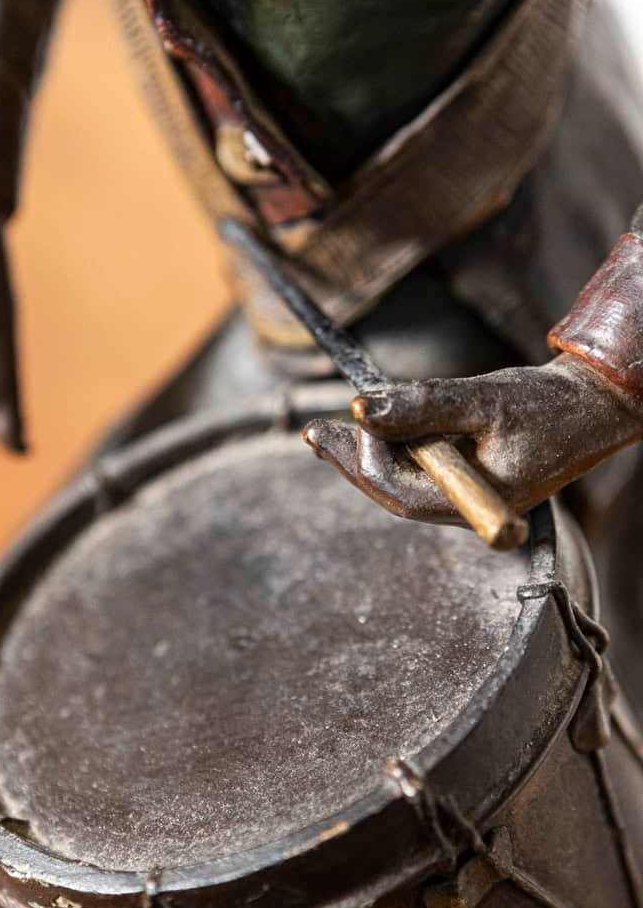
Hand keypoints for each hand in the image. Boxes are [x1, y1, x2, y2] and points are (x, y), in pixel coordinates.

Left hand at [304, 357, 641, 523]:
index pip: (401, 493)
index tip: (342, 419)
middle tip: (313, 434)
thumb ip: (422, 405)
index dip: (364, 459)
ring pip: (403, 483)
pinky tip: (370, 431)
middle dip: (352, 462)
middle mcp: (468, 508)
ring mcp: (467, 498)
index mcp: (477, 501)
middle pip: (393, 494)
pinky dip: (394, 450)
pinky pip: (420, 473)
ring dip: (368, 455)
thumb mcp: (483, 399)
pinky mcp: (467, 480)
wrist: (592, 407)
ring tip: (329, 432)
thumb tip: (361, 407)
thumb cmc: (549, 405)